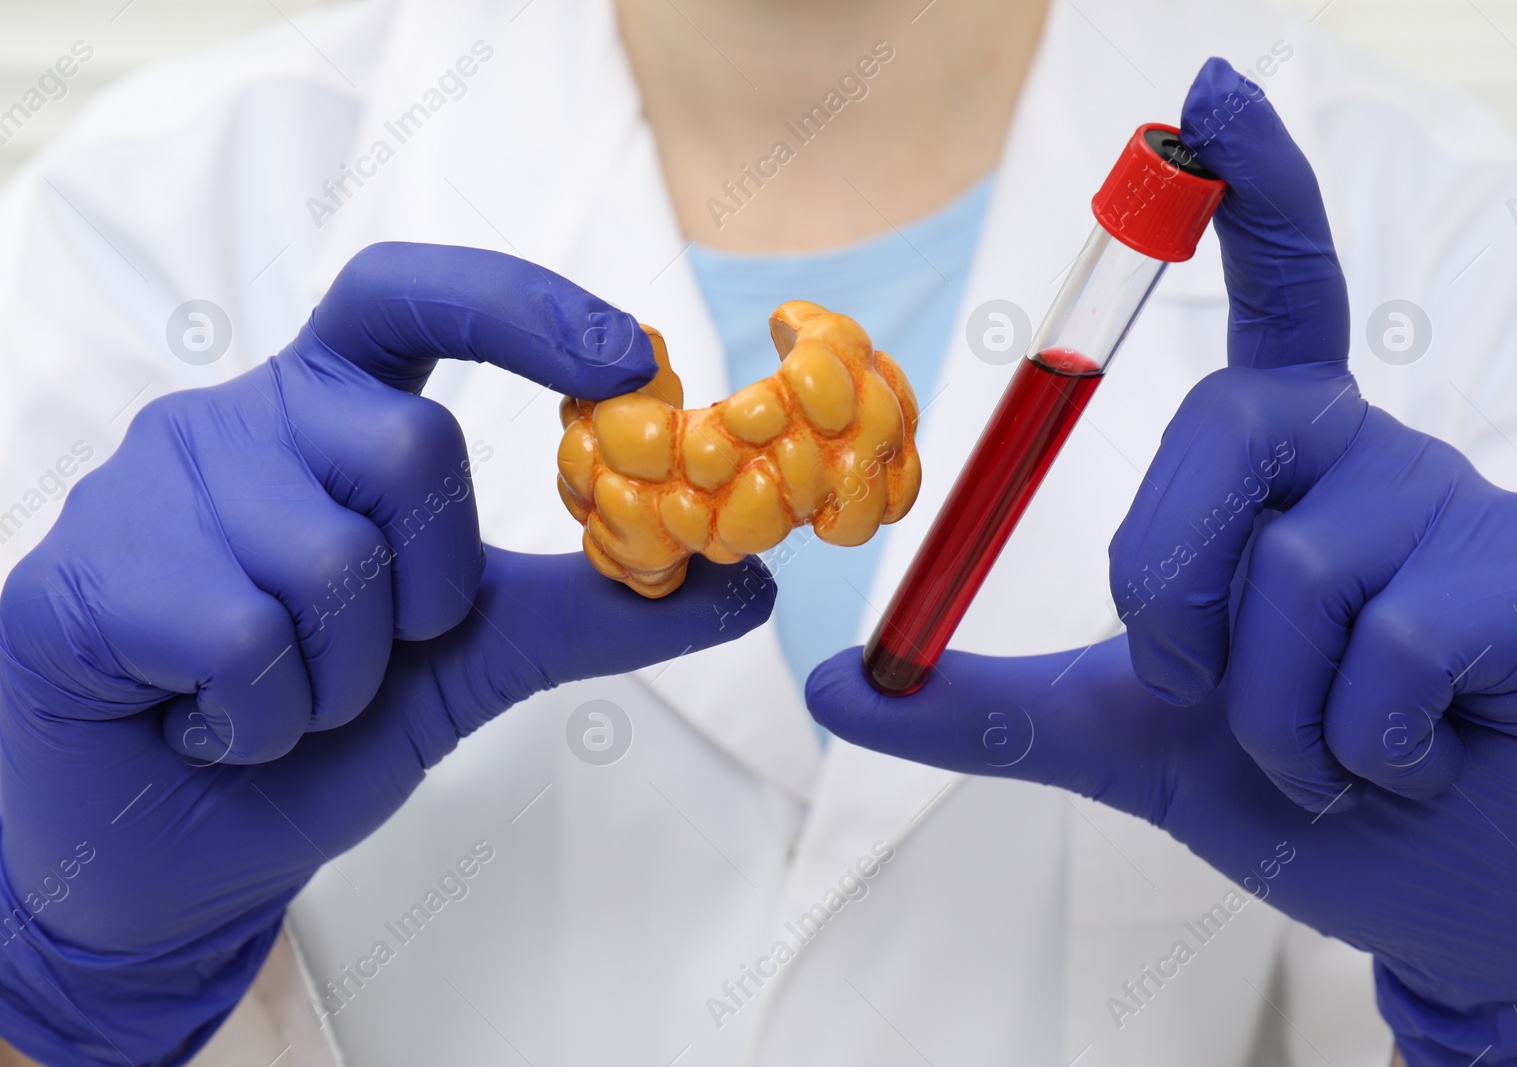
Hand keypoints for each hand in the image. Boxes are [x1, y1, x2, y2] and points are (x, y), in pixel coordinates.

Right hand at [0, 243, 773, 1065]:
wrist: (175, 846)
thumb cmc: (318, 725)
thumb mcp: (474, 655)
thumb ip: (595, 608)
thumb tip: (748, 583)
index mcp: (334, 410)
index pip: (420, 297)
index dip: (528, 309)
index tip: (633, 358)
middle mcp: (243, 416)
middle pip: (411, 448)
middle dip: (429, 592)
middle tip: (371, 656)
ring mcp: (153, 482)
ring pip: (332, 564)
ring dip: (341, 681)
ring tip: (279, 701)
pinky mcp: (81, 571)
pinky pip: (240, 640)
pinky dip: (262, 721)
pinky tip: (211, 726)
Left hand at [809, 60, 1516, 1064]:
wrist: (1466, 886)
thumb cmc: (1315, 785)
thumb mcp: (1127, 739)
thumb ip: (985, 706)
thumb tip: (833, 686)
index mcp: (1277, 466)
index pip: (1272, 293)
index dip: (1248, 189)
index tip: (1209, 98)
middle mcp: (1363, 453)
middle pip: (1214, 437)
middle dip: (1173, 601)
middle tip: (1221, 699)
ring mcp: (1454, 507)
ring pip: (1293, 568)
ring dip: (1272, 715)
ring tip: (1328, 754)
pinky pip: (1389, 644)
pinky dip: (1358, 747)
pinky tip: (1408, 760)